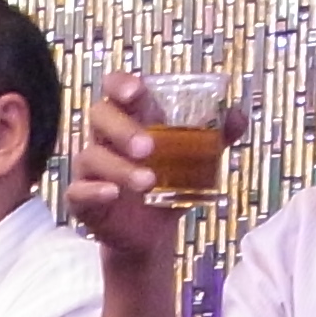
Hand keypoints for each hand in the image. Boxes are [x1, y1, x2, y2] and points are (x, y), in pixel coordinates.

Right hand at [65, 71, 244, 266]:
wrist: (153, 232)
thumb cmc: (168, 185)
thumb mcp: (196, 161)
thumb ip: (215, 138)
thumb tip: (237, 115)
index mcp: (130, 119)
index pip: (115, 89)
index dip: (121, 84)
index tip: (136, 91)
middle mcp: (105, 138)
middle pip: (100, 116)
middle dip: (123, 129)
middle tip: (149, 148)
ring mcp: (90, 168)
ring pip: (91, 156)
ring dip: (120, 167)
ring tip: (148, 183)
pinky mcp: (82, 198)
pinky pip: (78, 190)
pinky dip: (95, 190)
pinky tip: (113, 194)